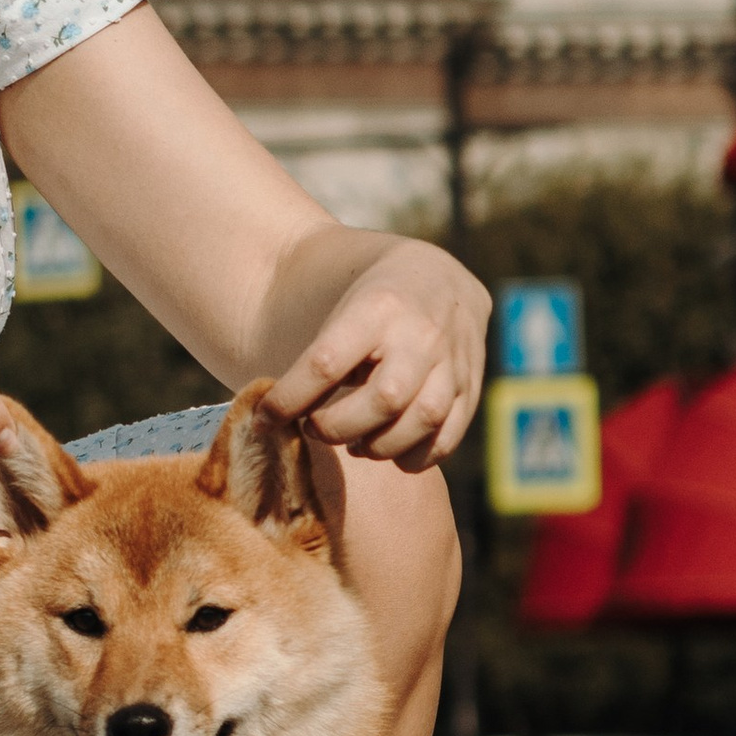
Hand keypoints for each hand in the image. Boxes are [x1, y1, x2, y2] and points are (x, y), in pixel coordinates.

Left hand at [264, 243, 488, 469]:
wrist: (437, 280)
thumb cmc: (372, 305)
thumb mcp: (341, 316)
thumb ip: (317, 365)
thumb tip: (275, 420)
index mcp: (376, 308)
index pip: (326, 363)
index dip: (290, 399)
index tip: (264, 419)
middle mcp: (421, 334)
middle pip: (383, 399)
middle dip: (339, 427)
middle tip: (316, 428)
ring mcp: (452, 361)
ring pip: (421, 419)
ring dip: (379, 446)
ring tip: (354, 444)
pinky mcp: (471, 386)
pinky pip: (446, 436)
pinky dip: (414, 456)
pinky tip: (390, 451)